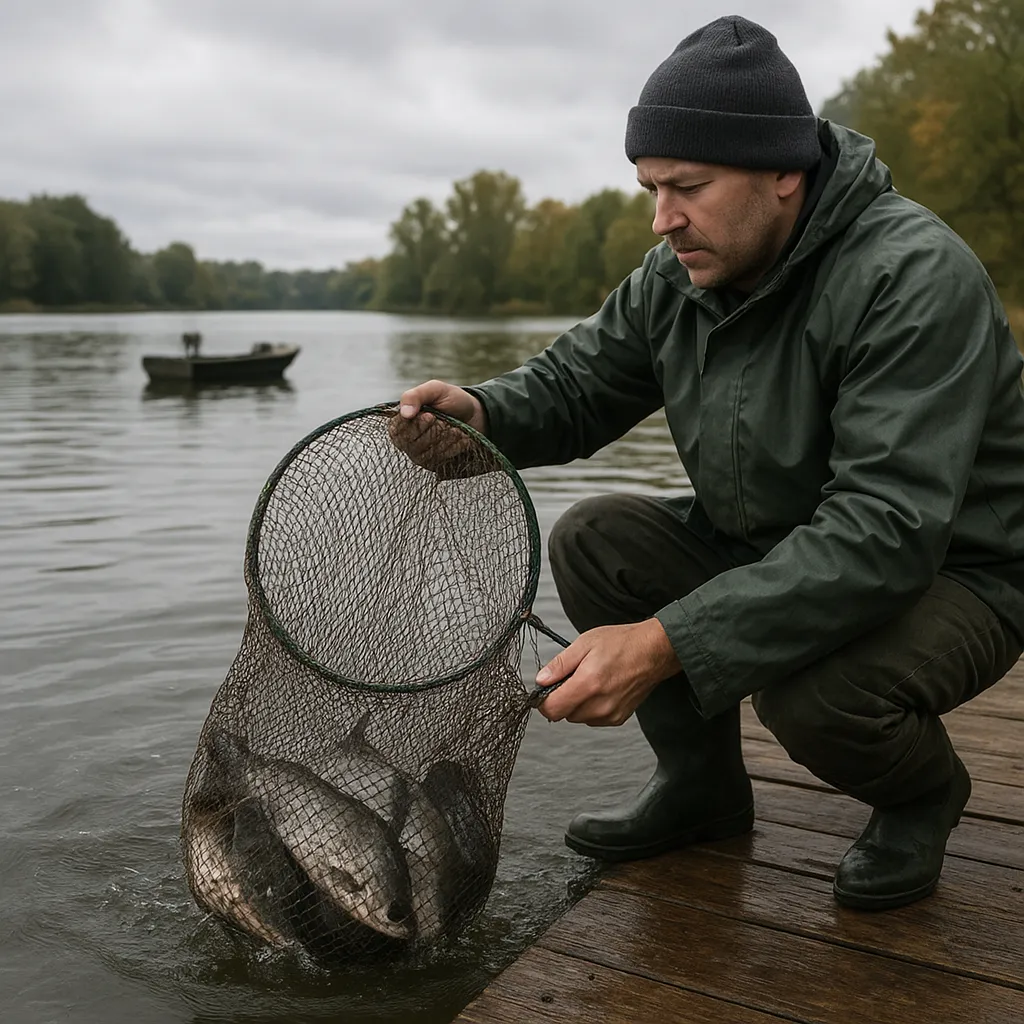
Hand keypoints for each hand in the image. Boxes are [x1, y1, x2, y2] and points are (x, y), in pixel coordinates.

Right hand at [388, 380, 488, 475]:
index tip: (431, 416)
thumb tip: (404, 413)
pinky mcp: (433, 463)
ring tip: (456, 428)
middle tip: (446, 420)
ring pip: (427, 453)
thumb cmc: (452, 400)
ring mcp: (419, 454)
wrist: (475, 414)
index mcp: (402, 421)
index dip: (416, 425)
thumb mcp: (435, 390)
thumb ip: (416, 396)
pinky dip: (453, 447)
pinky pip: (439, 460)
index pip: (398, 431)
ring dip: (445, 438)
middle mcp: (407, 440)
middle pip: (413, 444)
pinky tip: (461, 437)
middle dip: (434, 431)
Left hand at [535, 619, 680, 725]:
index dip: (542, 701)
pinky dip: (591, 707)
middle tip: (573, 677)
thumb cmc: (622, 643)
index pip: (552, 709)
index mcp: (588, 684)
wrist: (654, 651)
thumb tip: (541, 680)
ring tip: (590, 681)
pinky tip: (601, 689)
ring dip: (576, 704)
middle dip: (562, 698)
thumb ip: (560, 665)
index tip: (545, 689)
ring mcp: (610, 714)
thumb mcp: (584, 643)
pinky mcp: (618, 718)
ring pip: (578, 718)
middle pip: (563, 715)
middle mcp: (599, 704)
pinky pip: (593, 719)